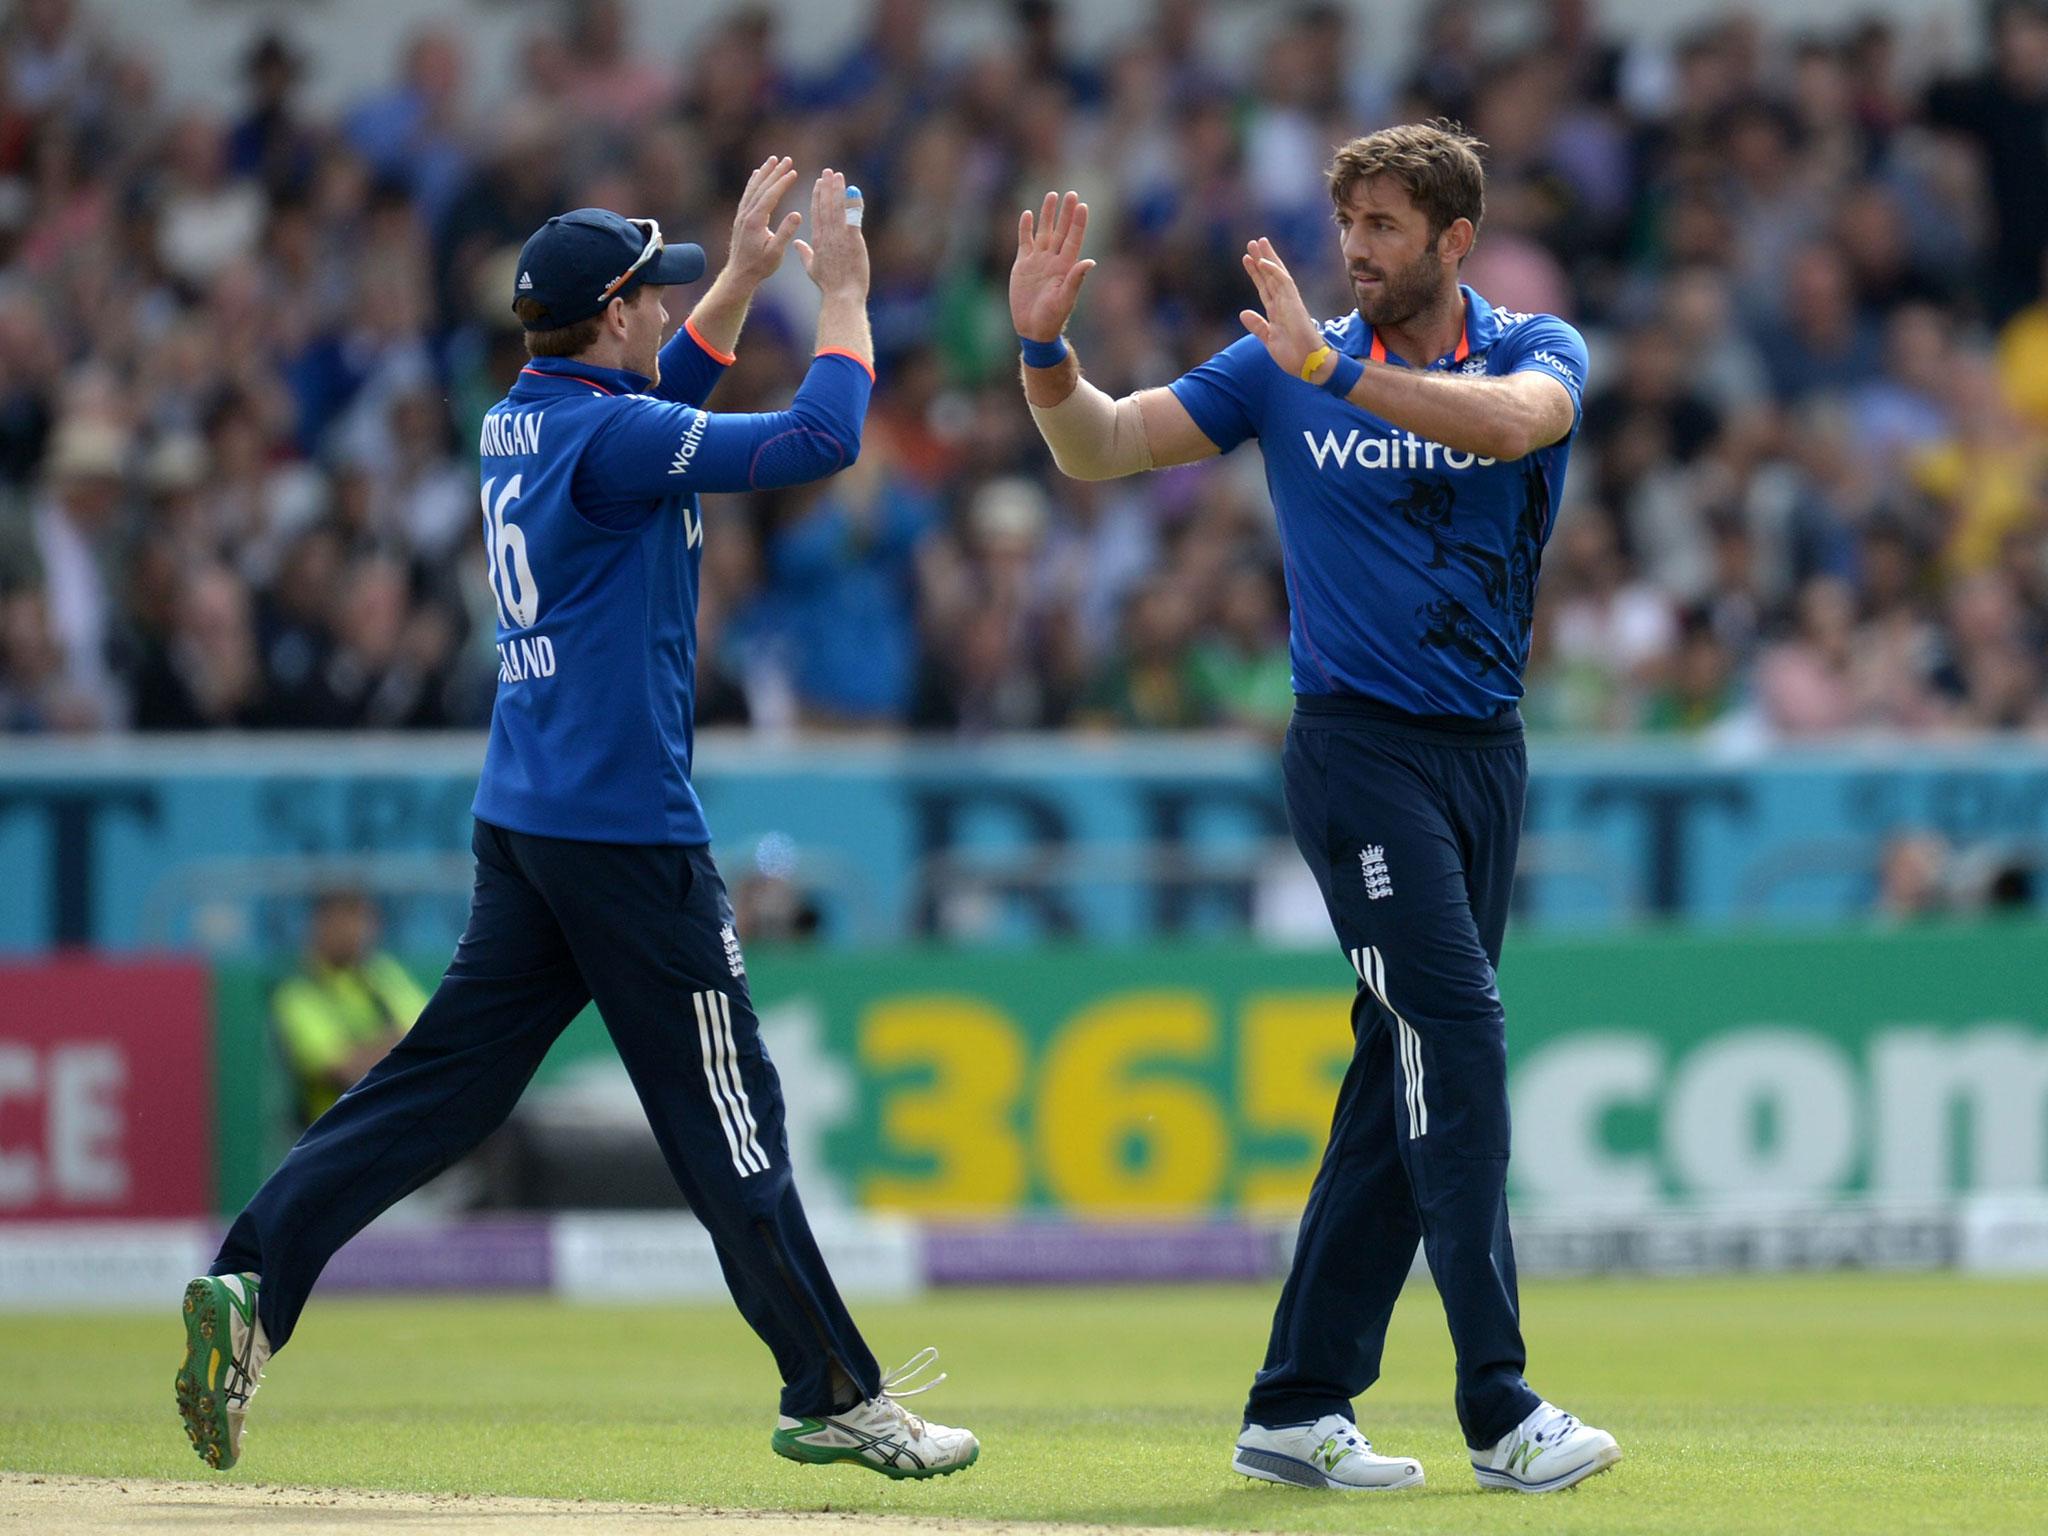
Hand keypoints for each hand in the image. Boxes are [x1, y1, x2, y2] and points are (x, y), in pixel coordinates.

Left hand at [725, 155, 803, 288]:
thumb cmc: (760, 266)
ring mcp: (742, 215)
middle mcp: (747, 214)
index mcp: (756, 221)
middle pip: (762, 187)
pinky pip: (747, 194)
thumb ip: (785, 233)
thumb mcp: (775, 252)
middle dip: (775, 172)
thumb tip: (797, 214)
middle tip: (787, 159)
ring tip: (773, 159)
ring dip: (764, 173)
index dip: (782, 182)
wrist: (740, 274)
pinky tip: (757, 174)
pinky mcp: (741, 217)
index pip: (770, 196)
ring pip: (753, 188)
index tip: (793, 171)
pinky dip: (754, 182)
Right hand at [793, 169, 868, 298]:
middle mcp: (827, 235)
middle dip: (826, 187)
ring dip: (837, 189)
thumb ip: (804, 253)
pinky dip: (853, 202)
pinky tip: (854, 189)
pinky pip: (853, 217)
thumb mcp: (812, 268)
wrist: (841, 295)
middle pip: (825, 206)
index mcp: (817, 240)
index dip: (817, 196)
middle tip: (827, 171)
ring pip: (837, 207)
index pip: (816, 212)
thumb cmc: (828, 285)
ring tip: (838, 175)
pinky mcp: (853, 240)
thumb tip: (797, 244)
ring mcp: (839, 237)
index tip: (818, 183)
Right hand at [1011, 191, 1095, 342]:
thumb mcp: (1065, 299)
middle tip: (1071, 194)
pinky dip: (1025, 228)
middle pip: (1061, 231)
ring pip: (1043, 232)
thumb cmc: (1052, 318)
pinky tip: (1027, 214)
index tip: (1082, 206)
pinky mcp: (1023, 265)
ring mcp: (1038, 261)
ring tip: (1052, 195)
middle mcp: (1053, 260)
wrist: (1032, 328)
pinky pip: (1024, 242)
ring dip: (1047, 214)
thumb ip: (1075, 279)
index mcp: (1066, 266)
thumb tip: (1090, 261)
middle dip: (1066, 213)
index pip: (1073, 239)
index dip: (1078, 223)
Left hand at [1238, 238, 1323, 378]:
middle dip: (1262, 259)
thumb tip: (1244, 313)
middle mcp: (1284, 303)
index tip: (1247, 259)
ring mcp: (1289, 302)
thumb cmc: (1293, 355)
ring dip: (1267, 258)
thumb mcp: (1268, 339)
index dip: (1256, 273)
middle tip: (1252, 242)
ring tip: (1257, 243)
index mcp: (1277, 312)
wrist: (1308, 364)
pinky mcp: (1294, 304)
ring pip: (1277, 274)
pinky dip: (1273, 271)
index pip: (1265, 287)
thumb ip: (1258, 326)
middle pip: (1271, 276)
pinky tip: (1263, 262)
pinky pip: (1283, 283)